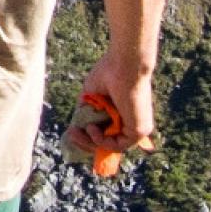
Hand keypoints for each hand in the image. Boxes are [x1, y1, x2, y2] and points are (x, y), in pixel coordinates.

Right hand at [66, 53, 156, 168]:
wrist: (124, 64)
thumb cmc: (108, 73)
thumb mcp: (91, 96)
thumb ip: (87, 112)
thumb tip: (77, 127)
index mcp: (122, 115)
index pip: (106, 135)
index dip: (88, 138)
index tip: (72, 132)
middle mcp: (131, 123)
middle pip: (106, 143)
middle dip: (85, 142)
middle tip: (71, 134)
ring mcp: (137, 128)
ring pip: (110, 146)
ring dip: (91, 141)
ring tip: (81, 129)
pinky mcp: (139, 130)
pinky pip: (117, 145)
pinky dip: (101, 141)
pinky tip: (92, 128)